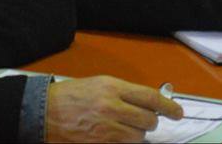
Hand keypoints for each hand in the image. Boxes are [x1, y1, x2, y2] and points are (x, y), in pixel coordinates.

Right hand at [46, 75, 183, 141]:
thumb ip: (124, 92)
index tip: (177, 112)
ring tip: (125, 128)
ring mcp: (105, 129)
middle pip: (148, 120)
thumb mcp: (99, 84)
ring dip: (136, 135)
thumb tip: (147, 102)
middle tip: (145, 121)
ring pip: (138, 137)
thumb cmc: (70, 96)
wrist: (45, 112)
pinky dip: (124, 143)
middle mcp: (111, 107)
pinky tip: (116, 136)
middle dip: (150, 122)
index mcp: (112, 87)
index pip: (150, 97)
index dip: (168, 106)